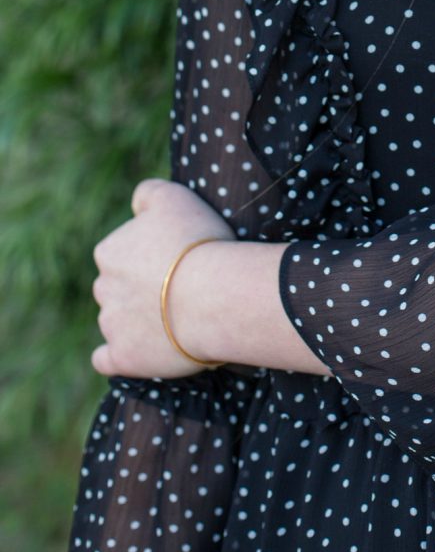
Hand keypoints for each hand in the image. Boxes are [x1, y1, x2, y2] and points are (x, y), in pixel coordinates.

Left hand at [90, 178, 235, 377]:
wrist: (213, 296)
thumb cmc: (197, 243)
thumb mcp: (174, 196)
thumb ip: (148, 193)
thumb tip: (138, 201)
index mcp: (110, 251)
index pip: (122, 251)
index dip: (150, 254)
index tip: (177, 258)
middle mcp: (103, 287)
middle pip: (117, 285)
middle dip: (140, 286)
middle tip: (179, 286)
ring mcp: (111, 325)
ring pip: (115, 319)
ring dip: (136, 318)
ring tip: (175, 317)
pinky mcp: (123, 357)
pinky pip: (106, 358)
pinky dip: (117, 354)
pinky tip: (134, 349)